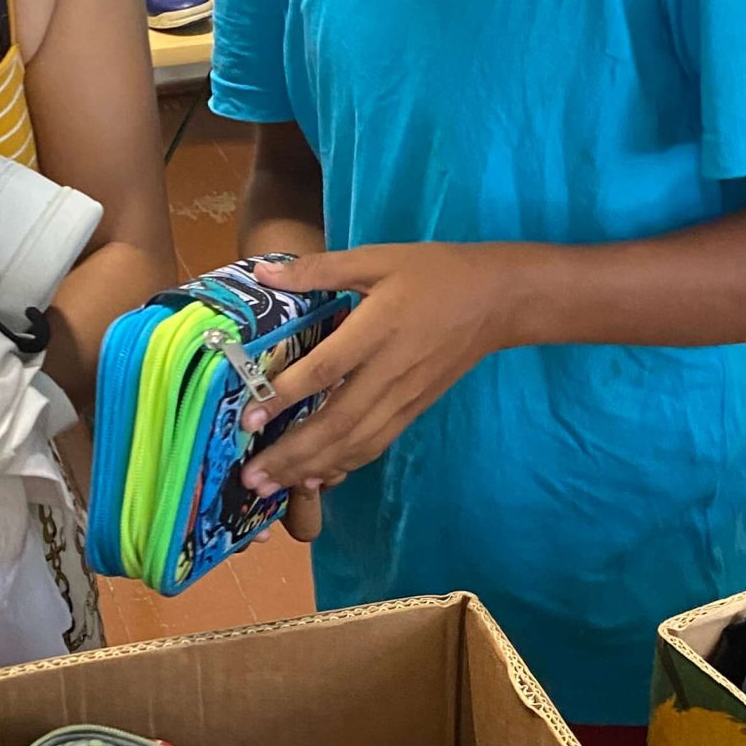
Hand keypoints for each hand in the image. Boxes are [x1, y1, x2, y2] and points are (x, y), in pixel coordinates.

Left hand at [241, 244, 513, 497]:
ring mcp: (404, 397)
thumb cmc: (433, 273)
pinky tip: (316, 476)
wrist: (496, 301)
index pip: (326, 370)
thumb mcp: (377, 259)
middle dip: (291, 455)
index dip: (286, 395)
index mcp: (378, 329)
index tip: (249, 418)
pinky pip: (374, 444)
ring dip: (310, 468)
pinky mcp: (413, 409)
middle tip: (250, 478)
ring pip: (354, 443)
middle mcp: (390, 372)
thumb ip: (319, 269)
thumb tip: (262, 275)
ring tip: (271, 486)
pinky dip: (343, 464)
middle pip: (336, 423)